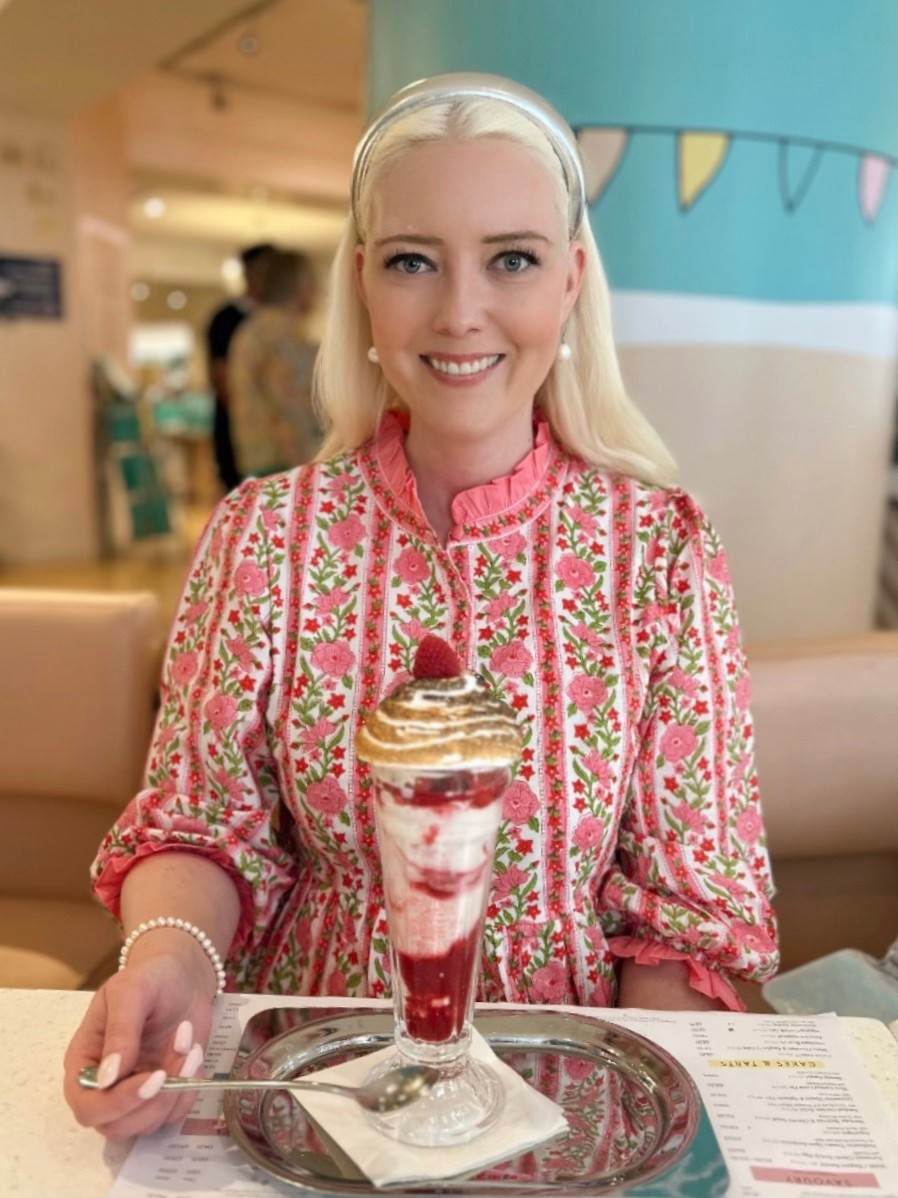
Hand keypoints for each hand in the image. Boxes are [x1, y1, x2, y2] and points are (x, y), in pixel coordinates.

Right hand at [63, 946, 215, 1140]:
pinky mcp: (162, 1095)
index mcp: (85, 1061)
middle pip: (116, 1126)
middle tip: (184, 1056)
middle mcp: (104, 1086)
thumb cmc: (150, 978)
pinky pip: (173, 1115)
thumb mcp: (132, 992)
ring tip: (190, 1046)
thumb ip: (120, 1032)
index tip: (154, 1078)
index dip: (117, 1103)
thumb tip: (107, 1079)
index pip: (87, 1105)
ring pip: (148, 1124)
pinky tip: (194, 1056)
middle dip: (155, 1099)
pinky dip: (190, 1090)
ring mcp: (134, 1093)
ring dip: (177, 1091)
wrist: (183, 977)